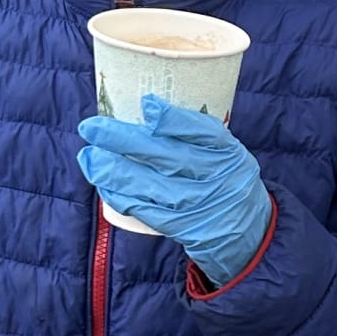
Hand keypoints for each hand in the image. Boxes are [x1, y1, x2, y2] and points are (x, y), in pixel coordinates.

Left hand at [78, 95, 273, 282]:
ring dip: (113, 170)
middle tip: (92, 127)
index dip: (175, 119)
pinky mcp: (180, 225)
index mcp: (229, 153)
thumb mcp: (230, 153)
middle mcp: (214, 178)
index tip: (147, 104)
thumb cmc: (229, 179)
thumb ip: (198, 135)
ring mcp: (195, 204)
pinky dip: (121, 196)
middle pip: (166, 156)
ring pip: (149, 185)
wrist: (248, 231)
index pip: (204, 132)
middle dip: (125, 140)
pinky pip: (145, 210)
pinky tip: (103, 184)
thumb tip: (146, 109)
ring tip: (87, 156)